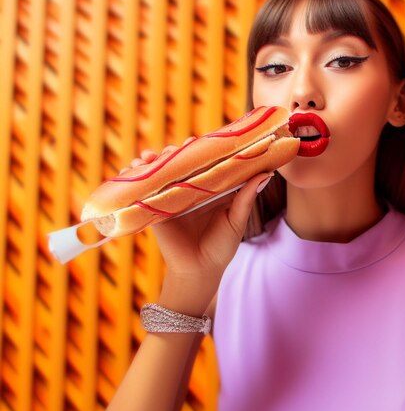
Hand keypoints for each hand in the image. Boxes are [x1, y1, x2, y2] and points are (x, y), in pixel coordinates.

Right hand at [120, 143, 271, 278]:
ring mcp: (170, 198)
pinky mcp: (154, 209)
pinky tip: (132, 168)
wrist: (199, 271)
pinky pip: (141, 190)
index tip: (197, 139)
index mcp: (209, 189)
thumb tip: (265, 174)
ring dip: (151, 160)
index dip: (200, 148)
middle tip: (174, 149)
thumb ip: (246, 197)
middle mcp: (188, 190)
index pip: (203, 162)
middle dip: (173, 152)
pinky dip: (133, 177)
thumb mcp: (236, 220)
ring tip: (150, 157)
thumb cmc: (221, 247)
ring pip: (158, 172)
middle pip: (178, 163)